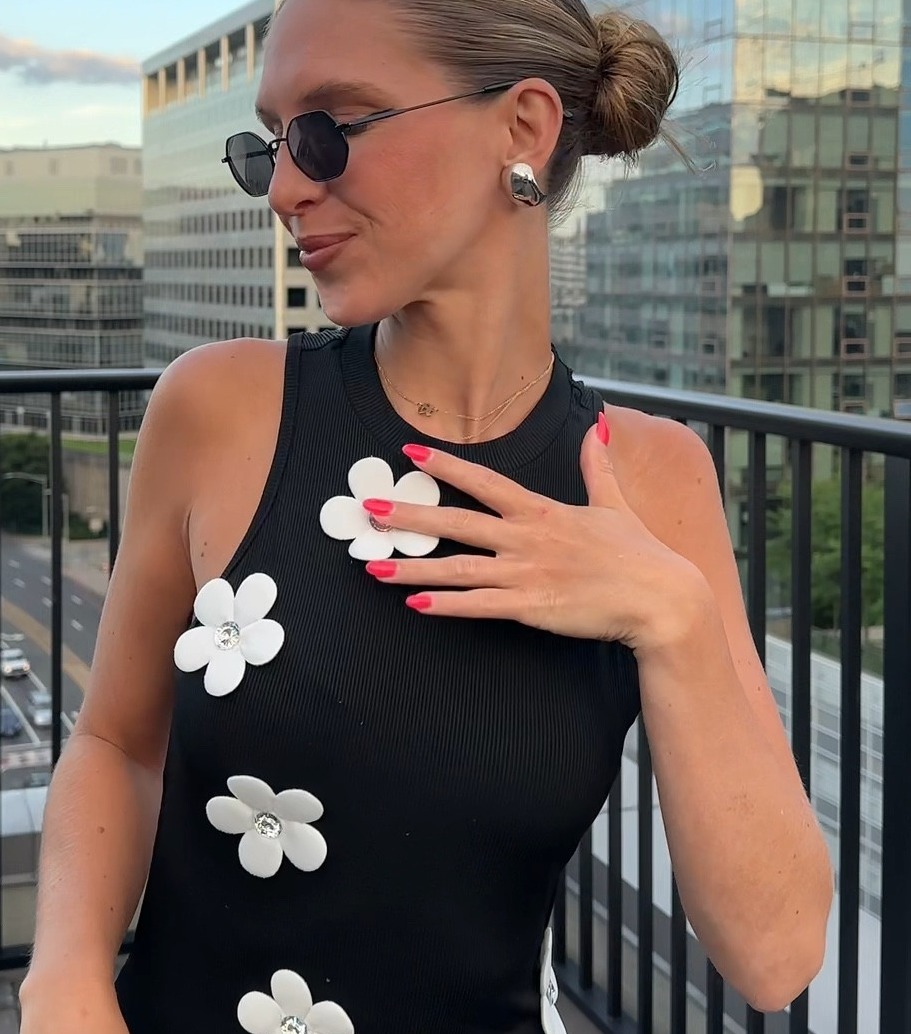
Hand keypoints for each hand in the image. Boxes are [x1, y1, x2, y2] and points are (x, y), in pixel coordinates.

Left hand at [359, 416, 709, 652]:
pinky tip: (414, 602)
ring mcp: (527, 572)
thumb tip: (597, 427)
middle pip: (457, 522)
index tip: (410, 453)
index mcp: (542, 511)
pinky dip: (446, 604)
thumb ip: (598, 467)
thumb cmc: (640, 554)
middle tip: (370, 508)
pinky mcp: (532, 606)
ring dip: (413, 566)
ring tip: (373, 566)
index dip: (445, 467)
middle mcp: (527, 537)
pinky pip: (479, 605)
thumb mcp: (614, 504)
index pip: (484, 482)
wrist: (663, 598)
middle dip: (410, 514)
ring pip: (458, 568)